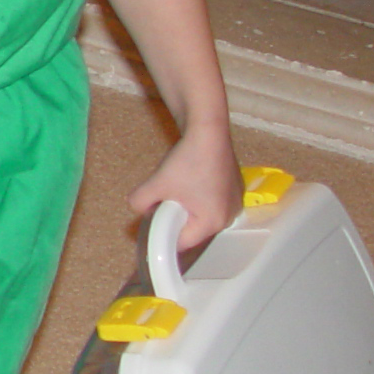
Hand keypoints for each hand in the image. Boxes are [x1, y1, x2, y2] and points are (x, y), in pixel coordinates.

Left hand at [128, 121, 242, 253]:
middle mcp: (229, 216)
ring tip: (176, 188)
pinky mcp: (235, 188)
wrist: (208, 130)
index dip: (164, 235)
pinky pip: (211, 202)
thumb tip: (138, 209)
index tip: (153, 223)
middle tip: (162, 201)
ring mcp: (235, 201)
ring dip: (186, 207)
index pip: (183, 242)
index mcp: (214, 222)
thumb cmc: (187, 161)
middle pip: (194, 229)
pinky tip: (190, 180)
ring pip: (202, 214)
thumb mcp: (155, 185)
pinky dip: (198, 196)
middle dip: (175, 219)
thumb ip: (139, 203)